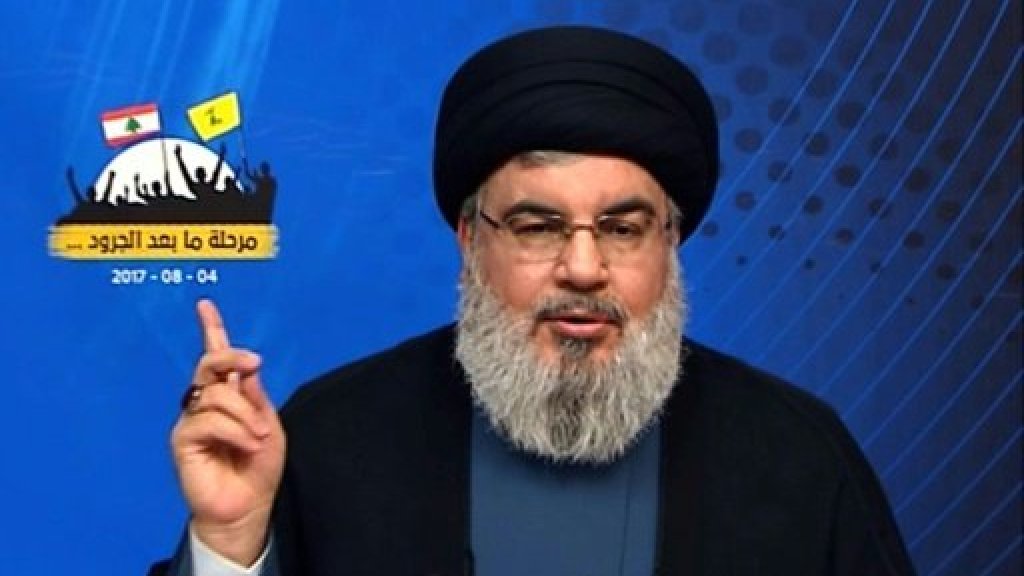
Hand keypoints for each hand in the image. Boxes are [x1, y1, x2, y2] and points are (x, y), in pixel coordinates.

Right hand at [171, 299, 285, 565]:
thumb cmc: (258, 468)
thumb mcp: (269, 424)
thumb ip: (255, 396)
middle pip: (209, 363)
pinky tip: (246, 445)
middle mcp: (206, 403)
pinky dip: (235, 430)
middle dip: (232, 356)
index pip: (217, 359)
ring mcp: (193, 420)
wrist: (248, 506)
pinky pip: (208, 420)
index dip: (211, 330)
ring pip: (217, 395)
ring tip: (258, 439)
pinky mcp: (183, 440)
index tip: (205, 306)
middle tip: (254, 363)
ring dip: (246, 415)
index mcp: (229, 396)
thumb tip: (245, 369)